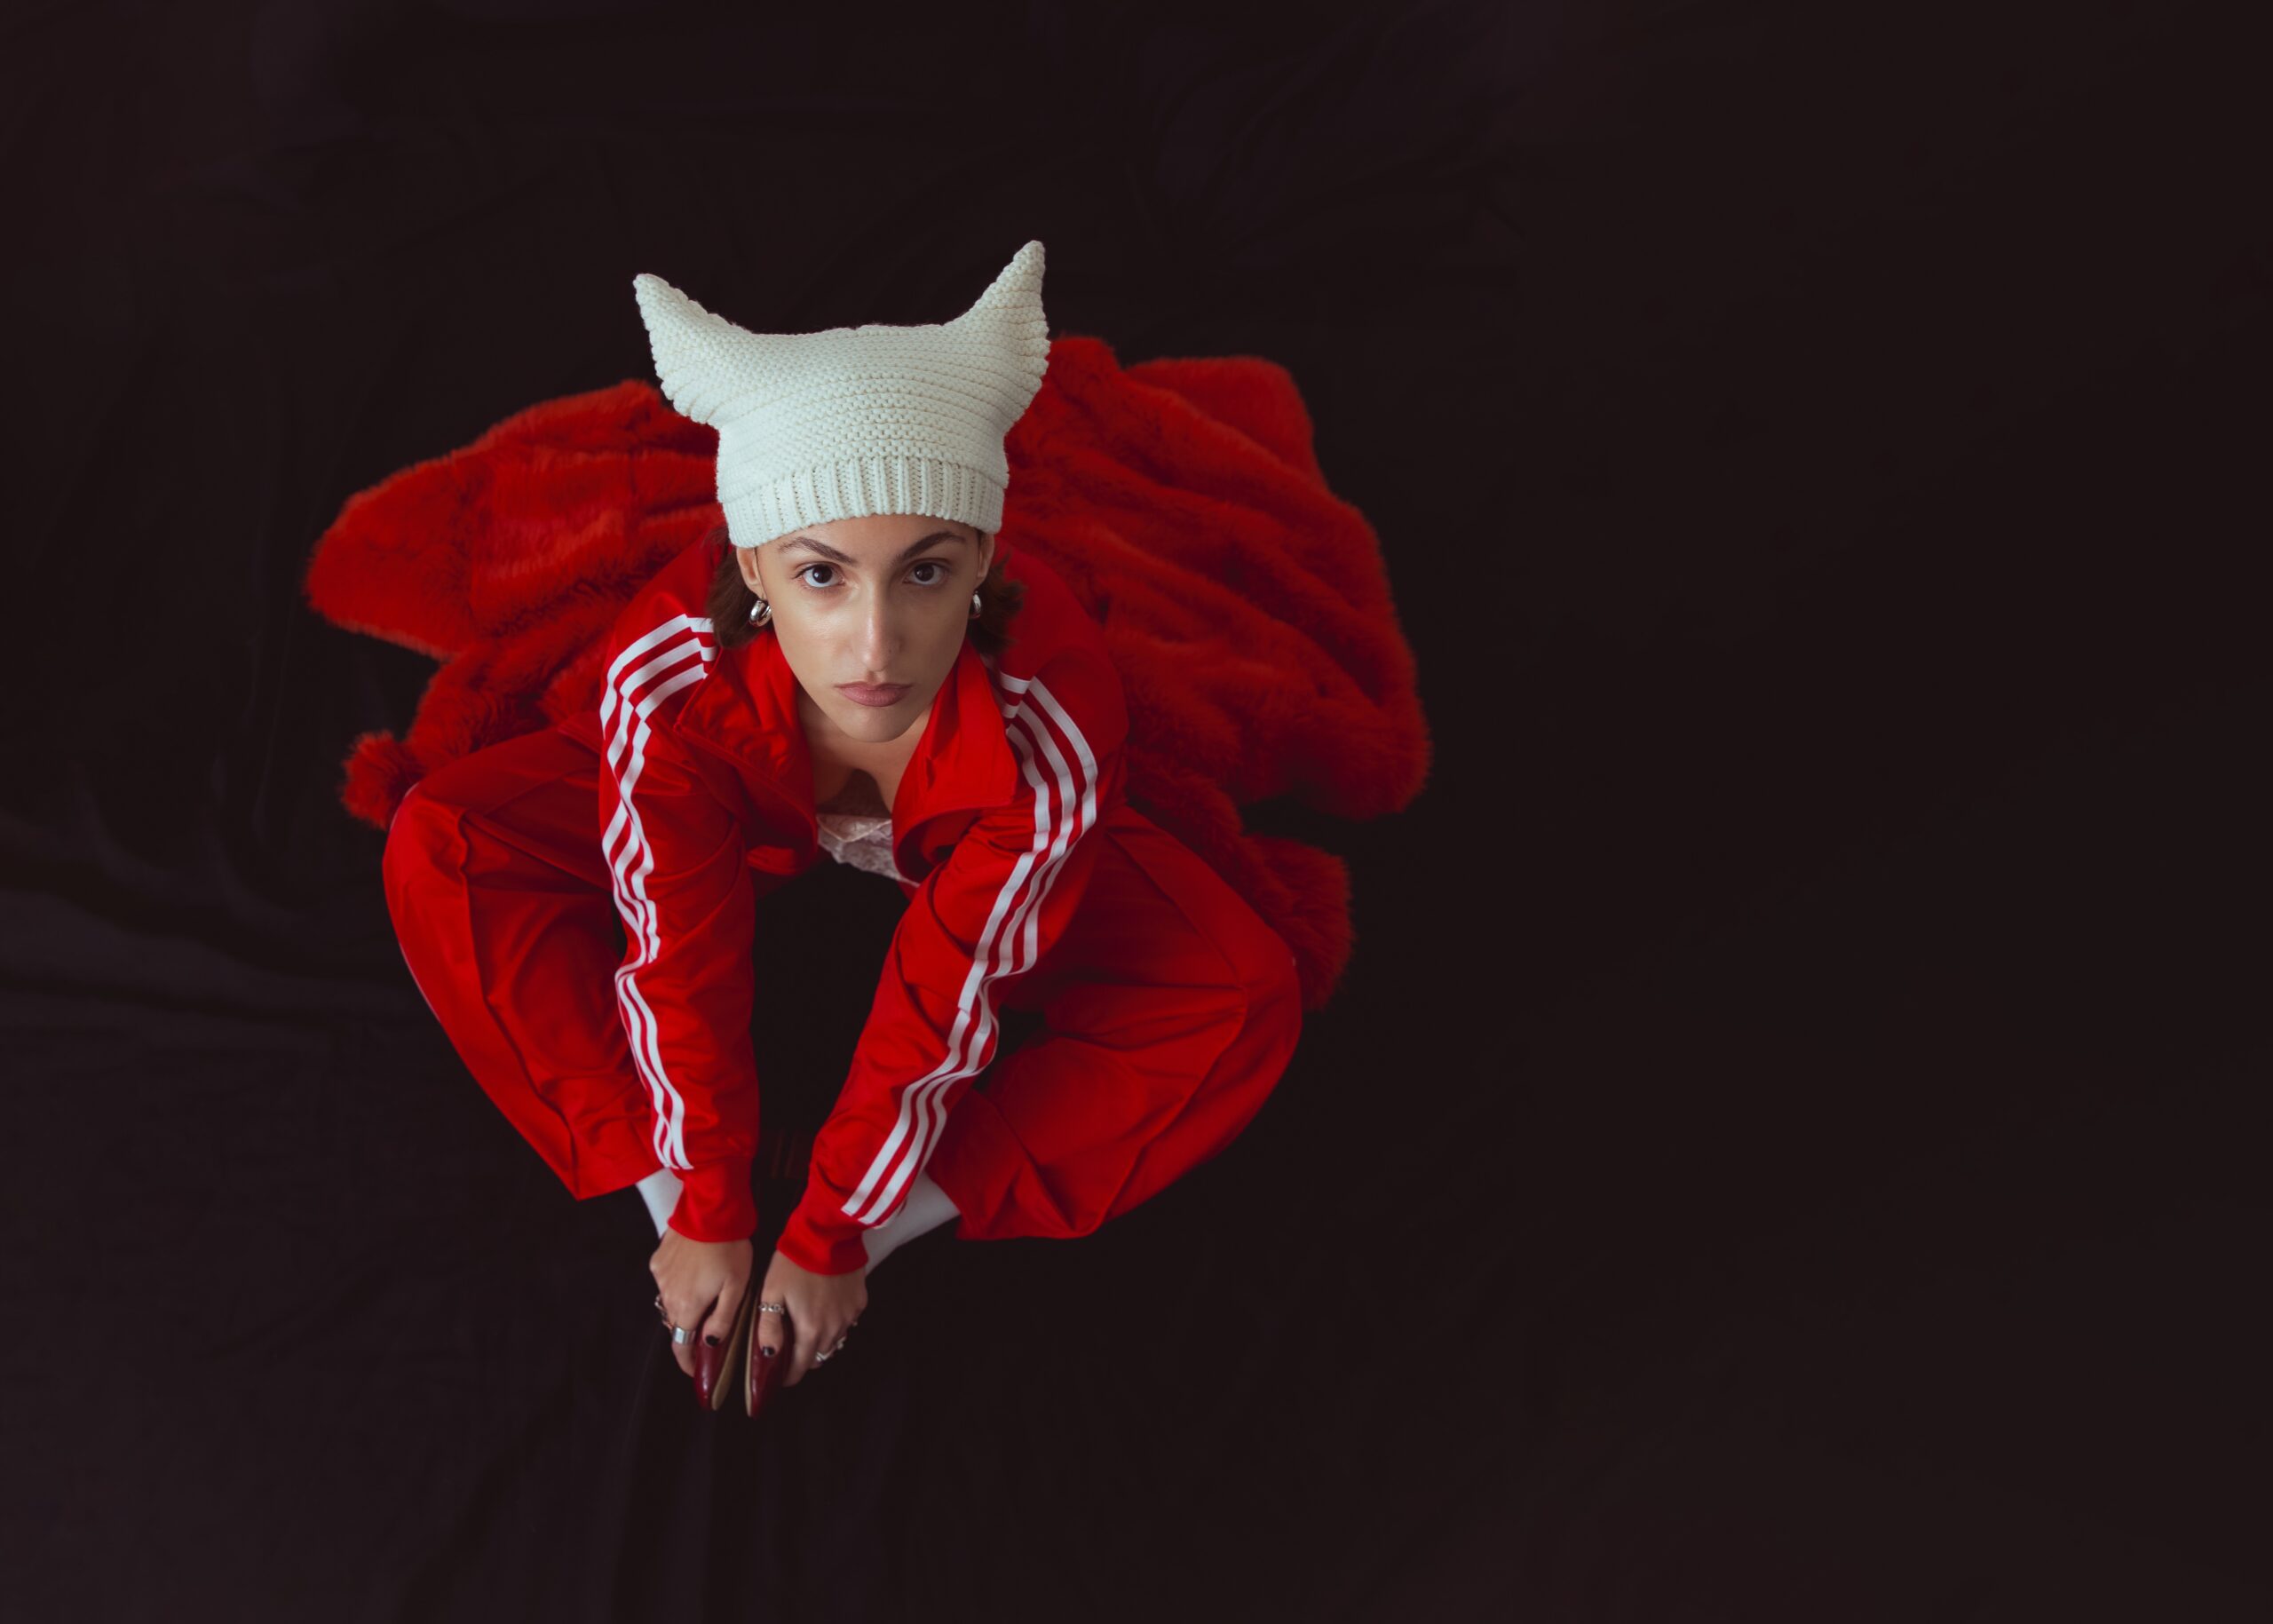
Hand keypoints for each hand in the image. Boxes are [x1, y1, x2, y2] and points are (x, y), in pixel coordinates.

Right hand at [649, 1230, 752, 1379]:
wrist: (711, 1210)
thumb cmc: (730, 1248)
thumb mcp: (737, 1287)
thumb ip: (722, 1320)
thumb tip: (710, 1345)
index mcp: (687, 1306)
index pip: (681, 1346)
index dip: (687, 1362)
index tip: (696, 1369)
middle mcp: (668, 1295)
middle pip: (676, 1324)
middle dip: (689, 1332)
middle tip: (707, 1330)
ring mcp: (660, 1276)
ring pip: (669, 1302)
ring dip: (683, 1306)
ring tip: (703, 1298)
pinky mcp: (658, 1260)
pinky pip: (665, 1282)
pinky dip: (677, 1285)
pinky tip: (693, 1274)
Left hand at [752, 1248, 866, 1386]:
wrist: (827, 1236)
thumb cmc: (794, 1263)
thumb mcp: (771, 1293)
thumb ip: (769, 1328)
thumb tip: (769, 1355)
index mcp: (811, 1330)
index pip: (801, 1367)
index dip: (789, 1376)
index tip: (781, 1376)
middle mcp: (834, 1328)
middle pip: (820, 1356)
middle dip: (806, 1357)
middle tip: (792, 1347)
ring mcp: (850, 1315)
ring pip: (835, 1341)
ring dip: (822, 1341)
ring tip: (809, 1329)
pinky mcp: (860, 1301)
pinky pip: (848, 1322)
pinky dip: (837, 1322)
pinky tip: (827, 1309)